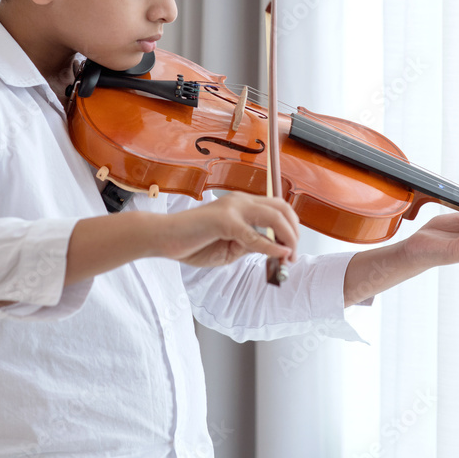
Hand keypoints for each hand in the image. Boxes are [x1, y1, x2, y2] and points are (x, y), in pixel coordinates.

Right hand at [159, 192, 300, 267]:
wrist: (163, 238)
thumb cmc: (192, 242)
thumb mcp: (230, 247)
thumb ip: (250, 244)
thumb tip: (273, 250)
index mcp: (242, 204)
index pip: (277, 208)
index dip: (291, 227)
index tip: (292, 250)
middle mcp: (240, 201)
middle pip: (282, 209)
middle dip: (295, 232)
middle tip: (293, 255)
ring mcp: (233, 208)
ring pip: (274, 217)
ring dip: (288, 238)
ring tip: (288, 257)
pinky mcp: (224, 221)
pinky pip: (255, 235)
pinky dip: (271, 247)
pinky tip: (278, 256)